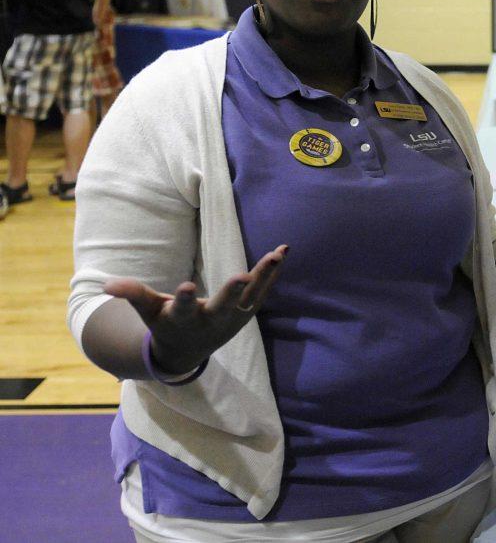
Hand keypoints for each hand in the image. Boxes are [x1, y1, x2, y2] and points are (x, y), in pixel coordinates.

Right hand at [104, 245, 287, 374]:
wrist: (188, 351)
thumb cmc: (165, 323)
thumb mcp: (148, 311)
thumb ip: (133, 295)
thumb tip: (106, 284)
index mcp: (182, 320)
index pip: (182, 309)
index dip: (183, 299)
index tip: (185, 286)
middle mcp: (210, 320)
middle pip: (223, 306)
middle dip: (232, 292)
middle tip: (242, 276)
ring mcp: (232, 318)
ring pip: (250, 296)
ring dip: (264, 275)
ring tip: (277, 254)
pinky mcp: (246, 312)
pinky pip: (262, 290)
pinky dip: (272, 272)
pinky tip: (283, 251)